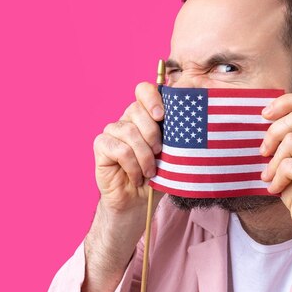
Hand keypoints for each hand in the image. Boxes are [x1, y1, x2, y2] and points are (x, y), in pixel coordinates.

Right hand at [92, 82, 164, 213]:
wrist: (138, 201)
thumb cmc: (158, 175)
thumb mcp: (172, 153)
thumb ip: (175, 135)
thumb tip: (189, 122)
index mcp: (146, 115)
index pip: (144, 90)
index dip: (152, 98)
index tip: (163, 116)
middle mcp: (128, 119)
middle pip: (136, 109)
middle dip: (152, 133)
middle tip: (160, 153)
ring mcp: (112, 130)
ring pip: (129, 131)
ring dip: (144, 155)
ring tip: (151, 172)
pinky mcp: (101, 145)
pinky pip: (119, 149)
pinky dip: (132, 165)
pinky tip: (137, 176)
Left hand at [259, 92, 291, 238]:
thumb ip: (290, 136)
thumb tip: (264, 115)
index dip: (285, 101)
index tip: (265, 114)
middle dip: (273, 132)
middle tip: (263, 151)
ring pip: (291, 141)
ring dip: (273, 161)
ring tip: (270, 175)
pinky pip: (289, 165)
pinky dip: (277, 178)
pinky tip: (277, 188)